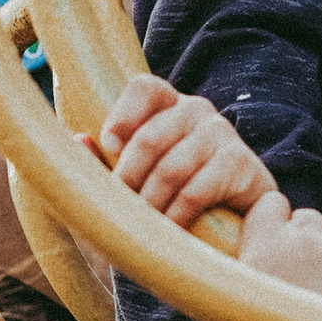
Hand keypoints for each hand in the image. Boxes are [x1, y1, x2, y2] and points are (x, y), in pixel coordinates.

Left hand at [94, 74, 279, 229]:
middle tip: (120, 208)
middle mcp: (196, 110)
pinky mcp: (243, 164)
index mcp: (166, 105)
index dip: (123, 114)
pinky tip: (169, 232)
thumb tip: (78, 141)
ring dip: (150, 204)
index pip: (145, 88)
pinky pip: (197, 192)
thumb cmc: (168, 201)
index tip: (109, 146)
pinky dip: (176, 216)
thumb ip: (102, 163)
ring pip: (171, 168)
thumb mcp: (131, 182)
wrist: (228, 232)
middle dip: (128, 178)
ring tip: (142, 227)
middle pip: (150, 136)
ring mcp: (222, 133)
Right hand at [235, 200, 321, 313]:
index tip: (279, 239)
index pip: (272, 202)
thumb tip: (252, 245)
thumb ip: (249, 265)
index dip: (275, 220)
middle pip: (307, 217)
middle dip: (307, 239)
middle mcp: (302, 240)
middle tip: (307, 274)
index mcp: (264, 246)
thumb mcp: (243, 305)